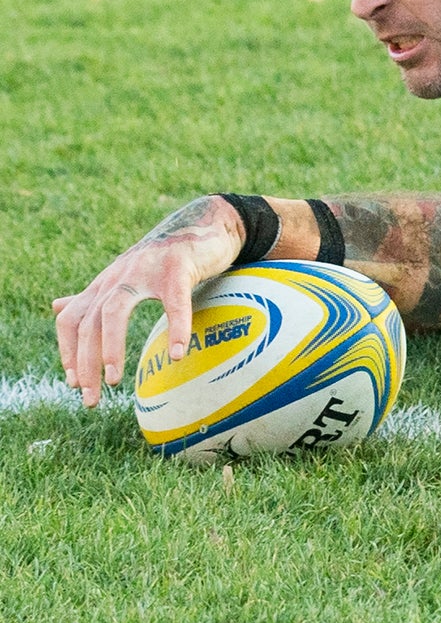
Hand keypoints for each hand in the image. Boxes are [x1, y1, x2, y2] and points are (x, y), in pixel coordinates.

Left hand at [51, 197, 243, 407]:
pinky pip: (174, 303)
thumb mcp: (122, 276)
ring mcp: (146, 270)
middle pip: (88, 323)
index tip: (75, 384)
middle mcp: (118, 276)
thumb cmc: (165, 257)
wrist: (203, 223)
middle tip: (91, 398)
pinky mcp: (178, 268)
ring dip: (111, 349)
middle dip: (85, 363)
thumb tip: (55, 307)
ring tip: (116, 381)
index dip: (67, 352)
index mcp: (105, 283)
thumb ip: (91, 296)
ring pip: (115, 311)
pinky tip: (178, 354)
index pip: (71, 320)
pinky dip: (175, 329)